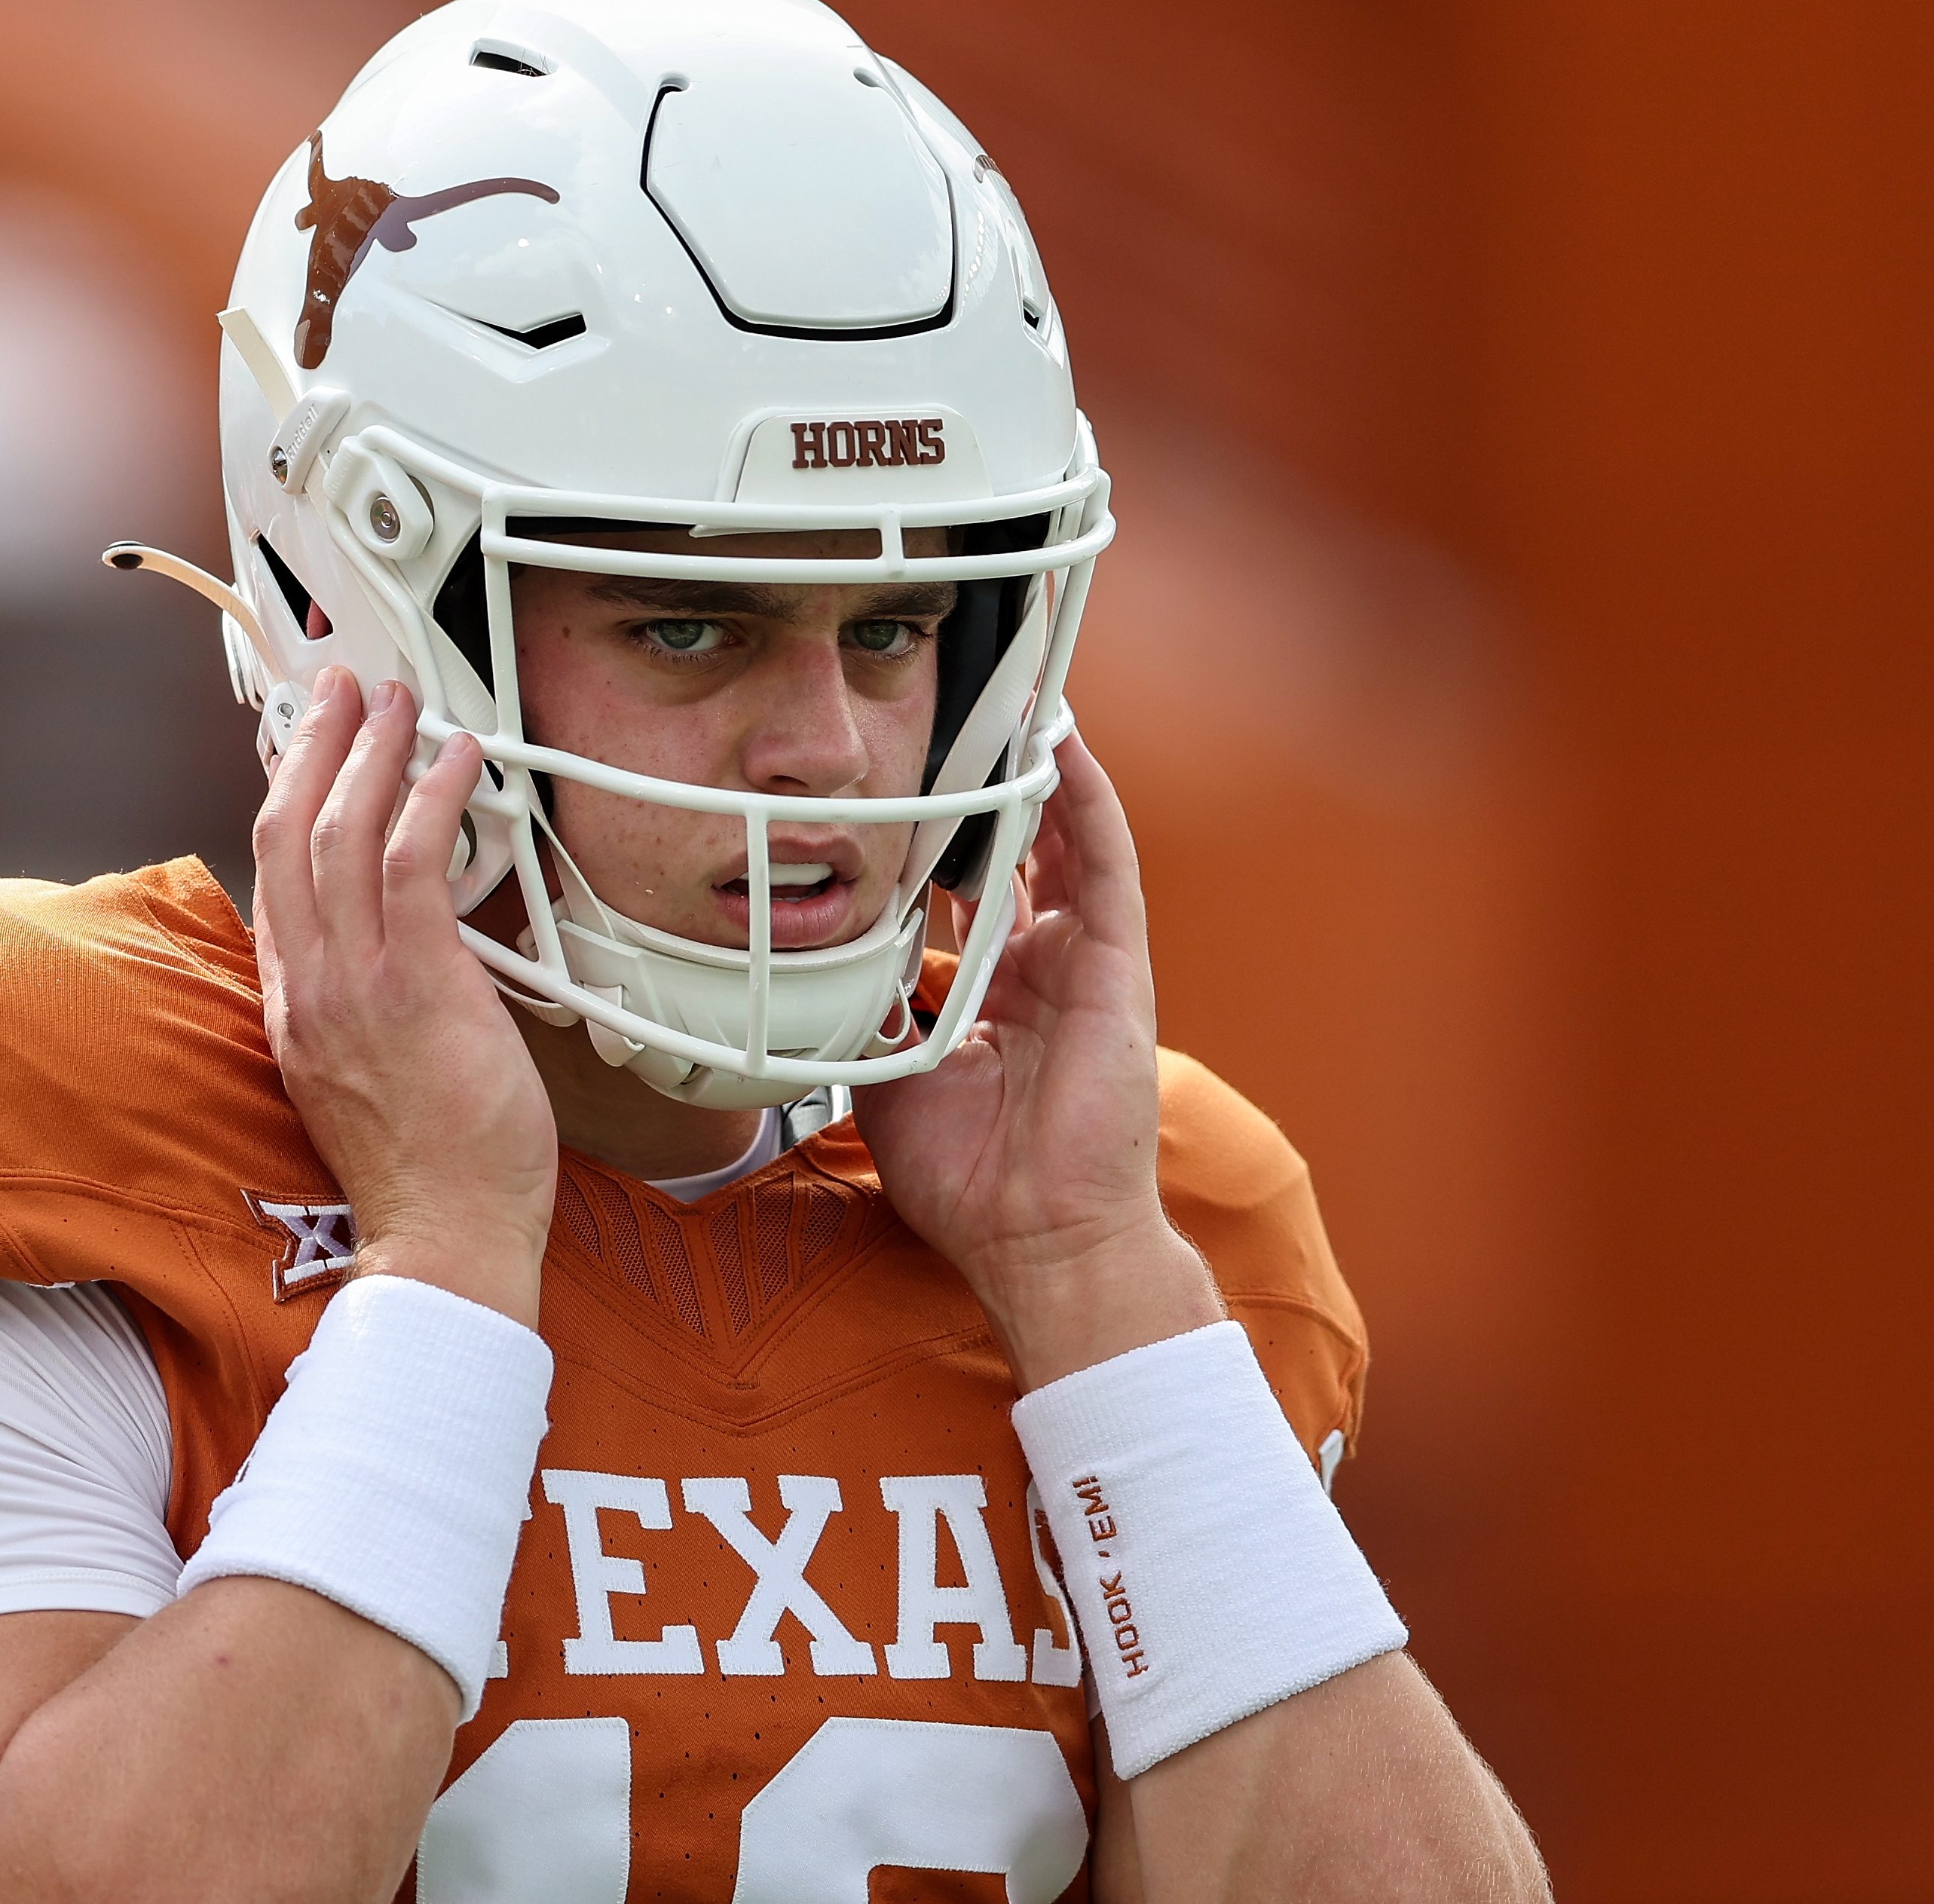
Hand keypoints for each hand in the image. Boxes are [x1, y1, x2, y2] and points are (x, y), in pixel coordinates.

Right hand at [252, 670, 558, 1325]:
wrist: (443, 1239)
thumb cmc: (428, 1171)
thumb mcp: (367, 1077)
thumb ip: (367, 1008)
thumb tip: (409, 951)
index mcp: (294, 1007)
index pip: (273, 877)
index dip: (284, 794)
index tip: (304, 742)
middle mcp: (310, 987)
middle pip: (287, 832)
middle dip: (311, 744)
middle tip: (340, 685)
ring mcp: (356, 985)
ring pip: (340, 834)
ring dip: (369, 751)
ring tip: (398, 700)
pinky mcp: (418, 987)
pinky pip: (410, 865)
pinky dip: (430, 799)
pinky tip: (456, 759)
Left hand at [854, 734, 1221, 1387]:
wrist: (1036, 1240)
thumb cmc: (973, 1180)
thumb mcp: (890, 1082)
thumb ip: (868, 1017)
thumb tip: (817, 976)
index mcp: (995, 992)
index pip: (968, 889)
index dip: (942, 831)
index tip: (909, 775)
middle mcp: (1043, 965)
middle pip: (1019, 848)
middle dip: (995, 780)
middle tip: (966, 705)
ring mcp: (1085, 960)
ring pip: (1063, 838)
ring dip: (1043, 767)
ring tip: (1020, 694)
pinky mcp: (1117, 964)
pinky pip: (1103, 862)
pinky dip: (1085, 800)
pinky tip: (1065, 744)